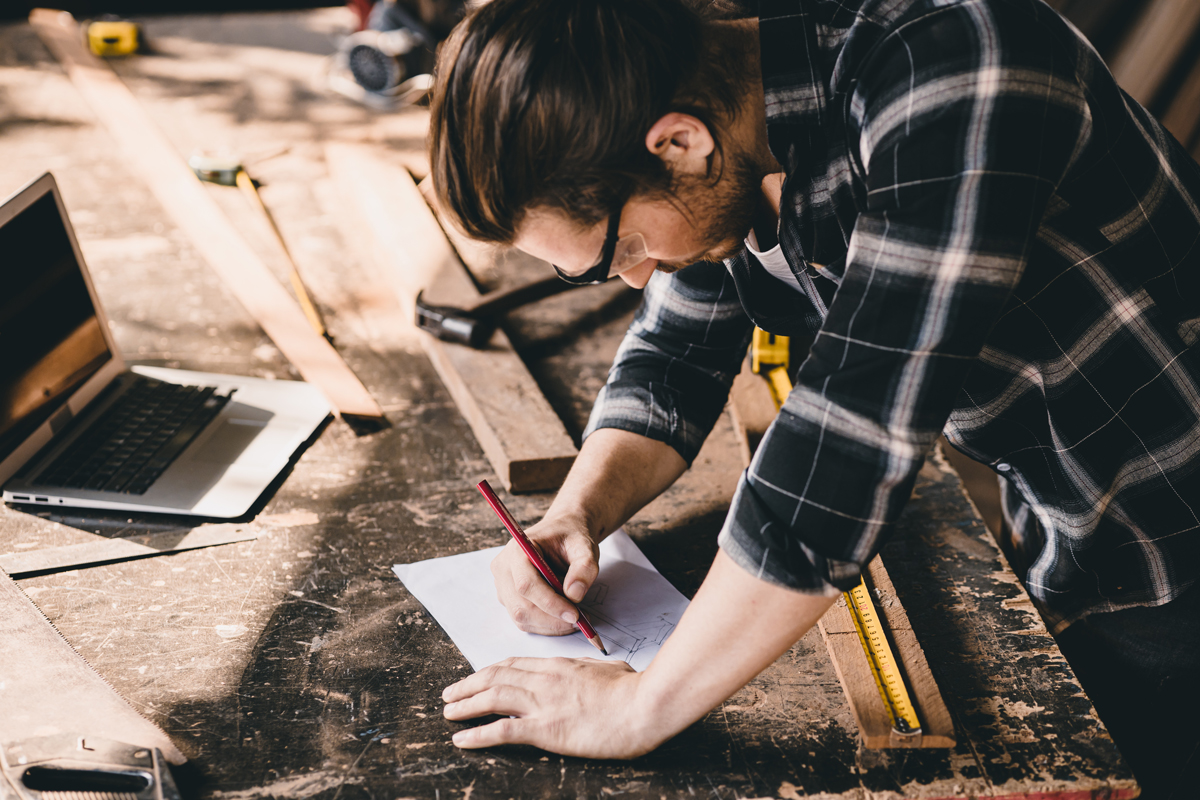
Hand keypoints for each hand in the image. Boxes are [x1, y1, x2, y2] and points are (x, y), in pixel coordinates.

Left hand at [443, 656, 661, 757]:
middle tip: (450, 693)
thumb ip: (597, 671)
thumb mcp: (612, 672)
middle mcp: (546, 680)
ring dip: (465, 705)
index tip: (476, 677)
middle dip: (468, 685)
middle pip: (496, 677)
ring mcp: (544, 703)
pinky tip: (462, 739)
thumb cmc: (636, 691)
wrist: (645, 706)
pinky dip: (477, 734)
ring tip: (448, 712)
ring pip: (492, 698)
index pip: (515, 664)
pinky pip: (502, 730)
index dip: (490, 671)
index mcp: (560, 666)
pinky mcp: (546, 729)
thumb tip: (601, 672)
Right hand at [490, 514, 598, 634]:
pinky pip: (524, 620)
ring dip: (550, 625)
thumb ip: (584, 567)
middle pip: (521, 606)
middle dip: (552, 619)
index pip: (526, 584)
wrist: (563, 533)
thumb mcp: (585, 546)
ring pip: (522, 617)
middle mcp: (504, 568)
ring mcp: (503, 585)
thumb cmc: (570, 537)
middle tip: (580, 621)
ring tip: (576, 618)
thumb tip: (574, 595)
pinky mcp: (508, 598)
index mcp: (517, 549)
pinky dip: (546, 625)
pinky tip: (564, 619)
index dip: (550, 603)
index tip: (574, 614)